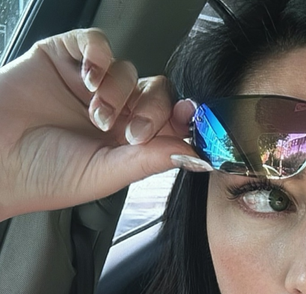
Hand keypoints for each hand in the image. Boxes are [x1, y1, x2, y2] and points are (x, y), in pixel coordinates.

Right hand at [0, 28, 209, 220]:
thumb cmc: (45, 175)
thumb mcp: (106, 174)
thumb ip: (150, 160)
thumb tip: (194, 154)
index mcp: (129, 142)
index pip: (169, 121)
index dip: (183, 118)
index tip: (190, 120)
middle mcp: (116, 113)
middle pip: (156, 93)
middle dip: (152, 110)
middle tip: (132, 132)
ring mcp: (91, 85)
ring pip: (129, 69)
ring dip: (118, 91)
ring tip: (95, 114)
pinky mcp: (65, 59)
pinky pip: (96, 41)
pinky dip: (99, 54)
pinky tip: (88, 77)